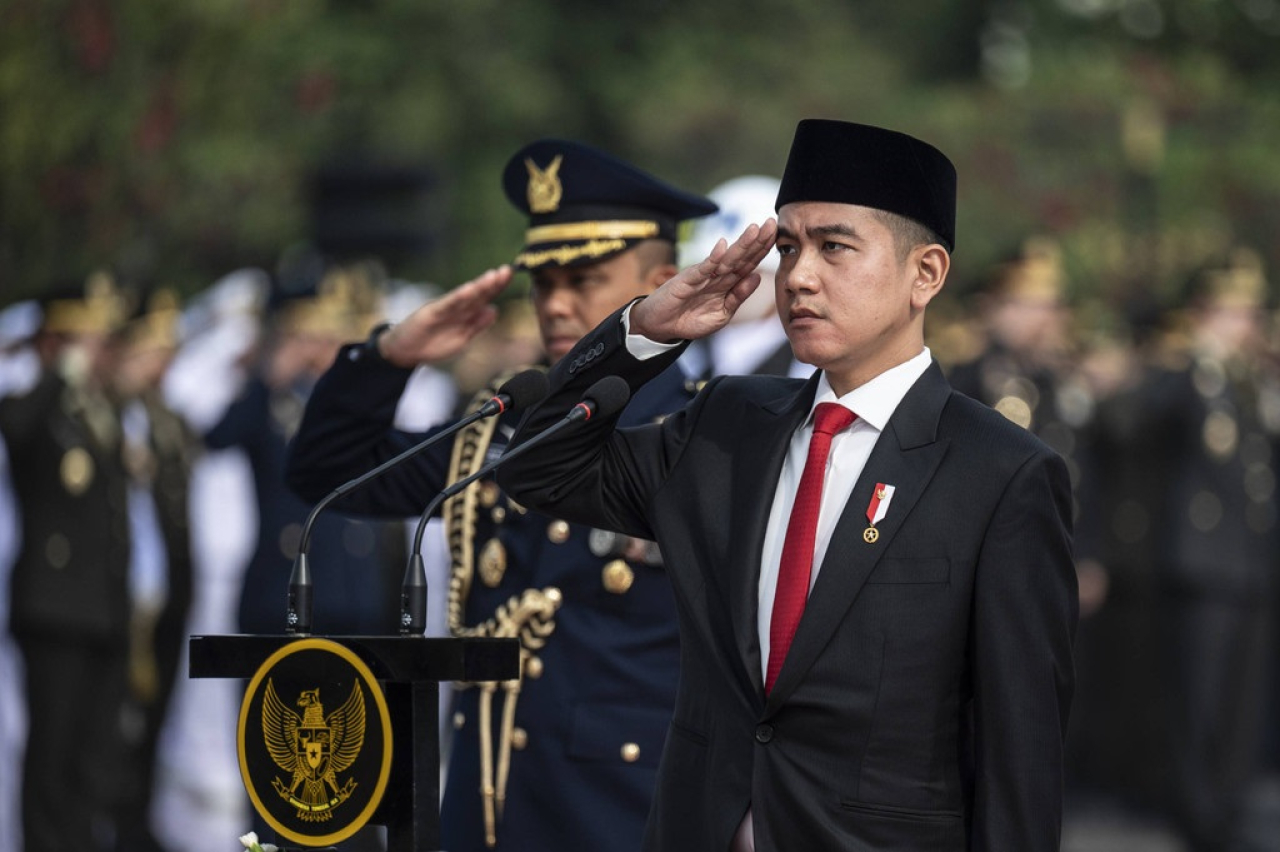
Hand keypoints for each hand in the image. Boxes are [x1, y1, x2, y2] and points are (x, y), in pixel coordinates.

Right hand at [379, 266, 514, 367]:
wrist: (405, 351)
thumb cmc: (433, 343)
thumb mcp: (462, 337)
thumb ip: (477, 325)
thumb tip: (494, 310)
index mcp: (465, 313)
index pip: (485, 297)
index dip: (498, 287)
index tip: (511, 275)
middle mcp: (456, 307)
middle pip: (478, 293)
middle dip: (493, 283)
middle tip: (508, 270)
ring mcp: (444, 308)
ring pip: (465, 296)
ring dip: (479, 286)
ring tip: (493, 276)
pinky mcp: (431, 312)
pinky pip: (447, 304)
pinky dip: (458, 297)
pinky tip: (469, 290)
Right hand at [630, 220, 776, 342]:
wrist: (661, 327)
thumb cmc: (690, 319)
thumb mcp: (722, 314)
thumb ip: (739, 296)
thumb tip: (758, 277)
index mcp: (727, 283)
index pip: (749, 264)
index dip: (762, 250)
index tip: (777, 235)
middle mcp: (717, 275)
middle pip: (741, 256)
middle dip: (757, 241)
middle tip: (773, 223)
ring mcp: (702, 276)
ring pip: (726, 259)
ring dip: (740, 245)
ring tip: (754, 229)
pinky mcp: (687, 281)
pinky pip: (703, 269)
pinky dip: (713, 258)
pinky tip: (723, 245)